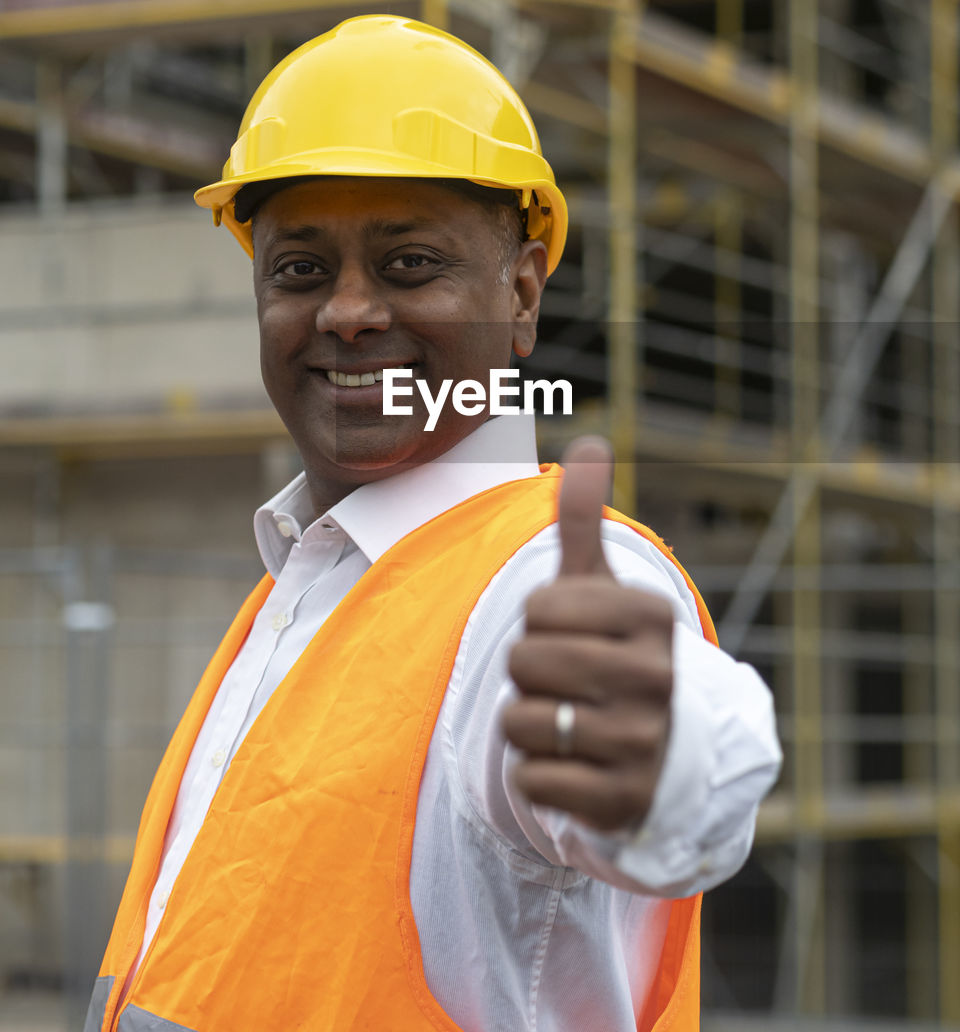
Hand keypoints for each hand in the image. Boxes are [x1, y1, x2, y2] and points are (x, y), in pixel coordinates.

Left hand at [502, 437, 674, 830]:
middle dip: (529, 670)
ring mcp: (644, 742)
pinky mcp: (624, 801)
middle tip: (565, 679)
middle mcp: (658, 678)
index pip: (537, 608)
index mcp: (651, 616)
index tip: (572, 632)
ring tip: (570, 719)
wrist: (663, 749)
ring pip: (522, 720)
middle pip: (525, 662)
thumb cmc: (612, 649)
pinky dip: (539, 771)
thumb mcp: (600, 586)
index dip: (538, 621)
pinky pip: (533, 778)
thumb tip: (588, 441)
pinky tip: (575, 763)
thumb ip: (584, 520)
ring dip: (529, 721)